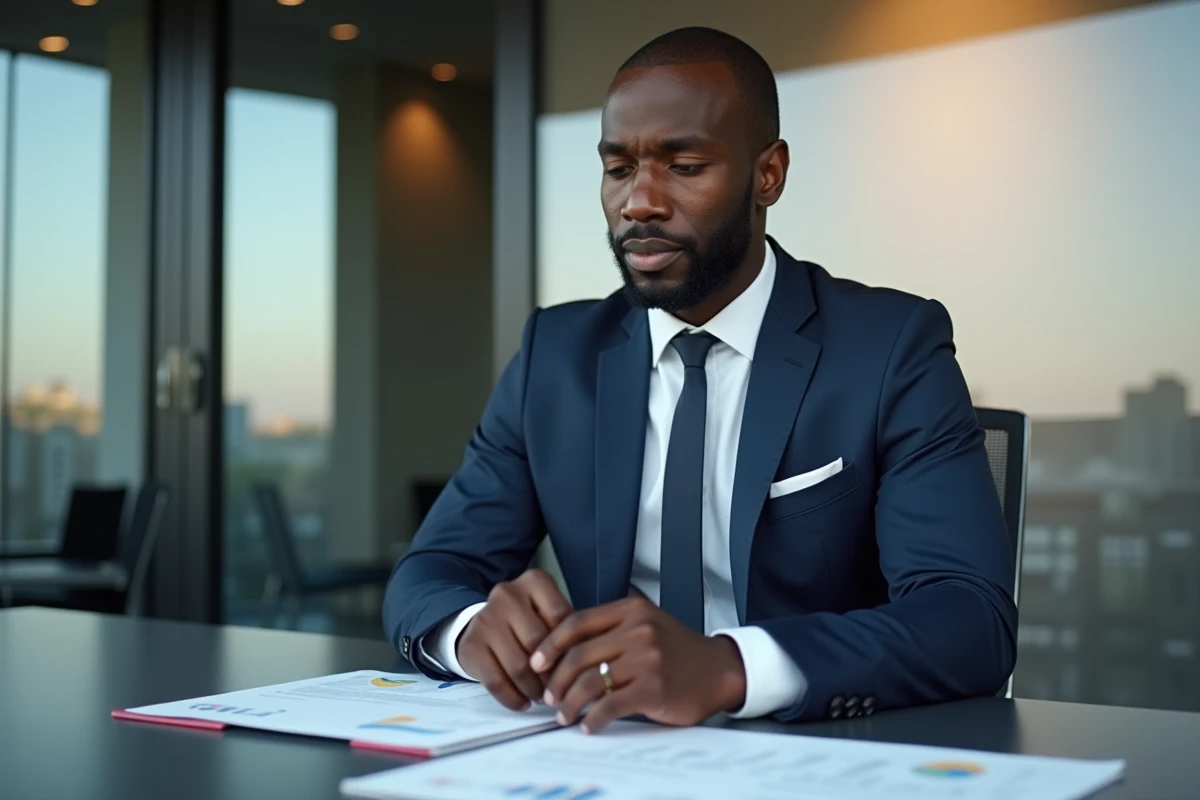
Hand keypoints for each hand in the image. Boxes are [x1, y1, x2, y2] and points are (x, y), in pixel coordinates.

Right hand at [457, 569, 571, 710]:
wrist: (484, 626)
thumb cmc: (529, 622)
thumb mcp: (550, 615)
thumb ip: (569, 632)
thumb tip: (589, 665)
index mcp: (534, 581)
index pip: (561, 616)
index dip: (571, 647)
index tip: (575, 667)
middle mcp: (507, 593)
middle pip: (538, 642)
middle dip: (552, 673)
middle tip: (560, 689)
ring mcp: (485, 618)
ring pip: (518, 666)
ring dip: (534, 690)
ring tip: (543, 698)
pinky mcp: (471, 645)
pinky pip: (495, 681)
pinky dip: (512, 698)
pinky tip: (522, 704)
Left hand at [530, 596, 745, 733]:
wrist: (719, 670)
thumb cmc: (676, 651)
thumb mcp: (645, 625)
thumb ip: (610, 632)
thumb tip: (562, 656)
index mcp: (630, 610)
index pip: (576, 622)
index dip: (550, 644)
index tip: (536, 663)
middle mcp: (638, 630)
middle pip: (578, 654)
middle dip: (556, 680)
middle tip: (549, 696)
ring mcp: (647, 658)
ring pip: (589, 681)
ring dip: (569, 703)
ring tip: (564, 714)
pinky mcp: (655, 687)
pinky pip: (610, 706)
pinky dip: (593, 719)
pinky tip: (589, 726)